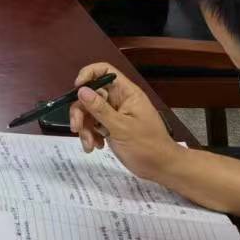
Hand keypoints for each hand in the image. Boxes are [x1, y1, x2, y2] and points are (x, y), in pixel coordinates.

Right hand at [66, 64, 177, 182]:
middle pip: (91, 94)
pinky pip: (93, 125)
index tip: (77, 89)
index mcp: (126, 93)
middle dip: (81, 111)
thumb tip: (81, 90)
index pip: (105, 71)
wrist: (161, 168)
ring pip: (89, 112)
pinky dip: (90, 135)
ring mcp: (114, 114)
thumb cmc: (147, 146)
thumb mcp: (121, 128)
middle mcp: (119, 100)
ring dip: (85, 128)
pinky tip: (95, 147)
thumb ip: (100, 109)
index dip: (89, 74)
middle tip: (77, 128)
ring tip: (90, 145)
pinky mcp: (110, 127)